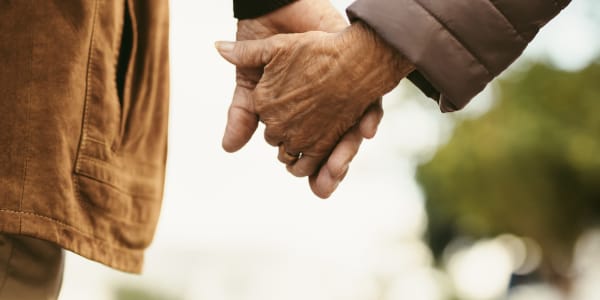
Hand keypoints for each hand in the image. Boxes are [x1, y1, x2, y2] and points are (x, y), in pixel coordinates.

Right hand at [217, 21, 413, 195]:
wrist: (278, 12)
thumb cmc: (264, 47)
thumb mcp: (250, 83)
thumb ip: (242, 114)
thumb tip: (228, 148)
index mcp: (299, 119)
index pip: (306, 153)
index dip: (309, 170)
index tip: (317, 189)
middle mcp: (324, 113)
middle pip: (332, 150)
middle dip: (331, 170)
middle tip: (325, 186)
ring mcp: (343, 98)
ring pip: (351, 135)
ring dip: (348, 153)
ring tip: (339, 168)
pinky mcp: (359, 79)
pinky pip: (370, 103)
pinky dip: (369, 118)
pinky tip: (365, 130)